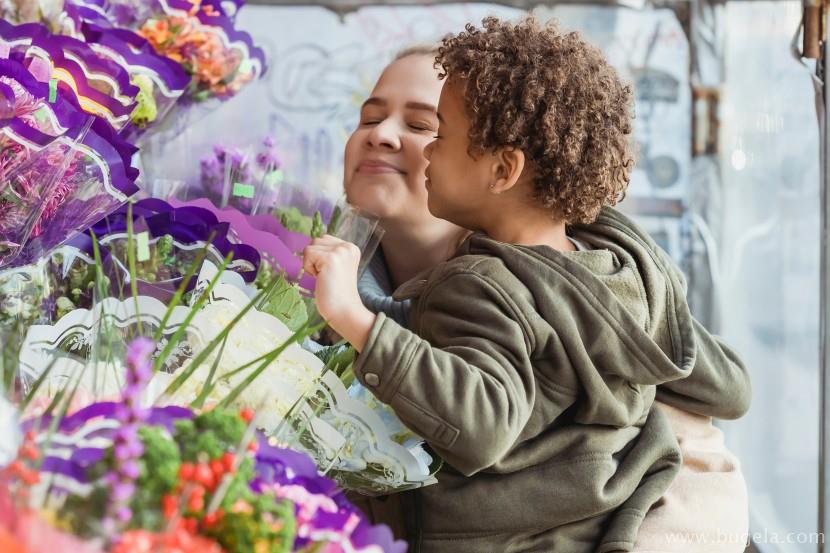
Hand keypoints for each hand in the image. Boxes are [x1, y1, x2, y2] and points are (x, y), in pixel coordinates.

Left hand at [302, 235, 375, 350]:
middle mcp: (347, 246)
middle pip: (316, 241)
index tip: (330, 273)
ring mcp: (340, 251)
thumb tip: (310, 245)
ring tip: (324, 277)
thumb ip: (328, 253)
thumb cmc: (336, 293)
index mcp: (351, 248)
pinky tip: (321, 278)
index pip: (324, 239)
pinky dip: (309, 268)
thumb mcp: (336, 267)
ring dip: (311, 264)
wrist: (344, 310)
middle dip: (315, 259)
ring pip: (310, 247)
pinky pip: (308, 255)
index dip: (320, 257)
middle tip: (326, 276)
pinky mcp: (330, 258)